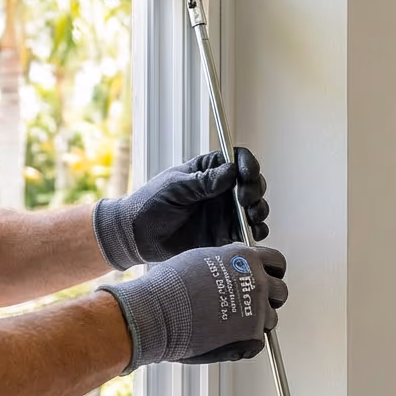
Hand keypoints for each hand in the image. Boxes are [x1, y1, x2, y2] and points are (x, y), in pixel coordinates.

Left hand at [93, 148, 269, 269]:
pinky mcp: (224, 235)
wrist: (136, 237)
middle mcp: (221, 190)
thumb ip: (203, 181)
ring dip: (259, 210)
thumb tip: (232, 171)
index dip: (248, 164)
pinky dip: (255, 232)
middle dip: (255, 189)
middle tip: (245, 200)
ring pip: (255, 207)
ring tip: (251, 216)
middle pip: (252, 183)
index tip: (247, 174)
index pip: (237, 159)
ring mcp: (225, 213)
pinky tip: (251, 233)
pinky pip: (248, 232)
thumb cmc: (149, 204)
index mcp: (208, 171)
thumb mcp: (175, 188)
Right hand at [98, 244, 286, 371]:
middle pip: (280, 291)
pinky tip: (224, 338)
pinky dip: (245, 343)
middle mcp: (257, 282)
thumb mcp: (202, 259)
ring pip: (271, 319)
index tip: (264, 279)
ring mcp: (257, 310)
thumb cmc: (170, 286)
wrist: (157, 313)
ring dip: (256, 322)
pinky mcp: (251, 337)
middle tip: (249, 306)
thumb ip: (227, 263)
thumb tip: (233, 269)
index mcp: (247, 259)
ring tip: (230, 325)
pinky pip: (258, 342)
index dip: (270, 272)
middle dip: (268, 298)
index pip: (276, 262)